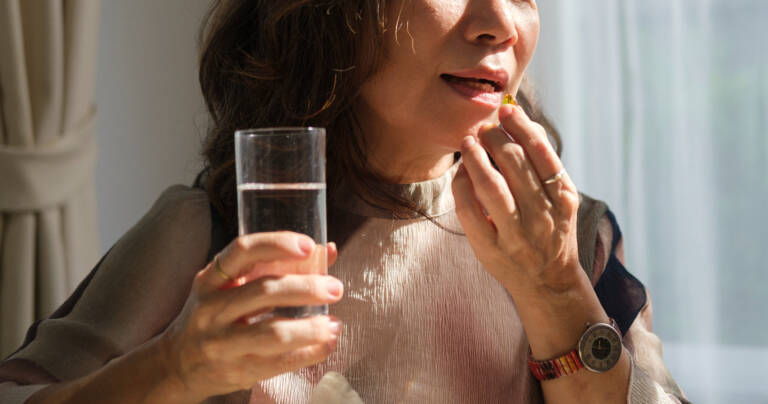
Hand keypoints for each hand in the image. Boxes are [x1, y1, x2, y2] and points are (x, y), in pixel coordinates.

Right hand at [159, 232, 342, 400]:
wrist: (177, 363)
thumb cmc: (214, 315)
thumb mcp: (230, 286)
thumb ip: (274, 267)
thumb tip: (328, 251)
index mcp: (211, 279)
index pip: (243, 251)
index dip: (277, 244)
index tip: (308, 246)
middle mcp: (212, 308)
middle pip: (265, 291)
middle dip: (306, 288)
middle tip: (335, 288)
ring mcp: (221, 342)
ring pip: (273, 332)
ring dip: (311, 327)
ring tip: (334, 323)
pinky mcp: (236, 371)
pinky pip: (279, 363)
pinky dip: (309, 353)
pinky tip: (327, 344)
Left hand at [451, 104, 582, 296]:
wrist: (548, 283)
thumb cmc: (552, 229)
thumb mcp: (560, 197)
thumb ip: (543, 159)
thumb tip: (519, 118)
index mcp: (563, 198)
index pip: (541, 152)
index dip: (521, 126)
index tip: (505, 111)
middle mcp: (542, 216)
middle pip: (514, 164)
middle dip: (494, 138)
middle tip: (483, 128)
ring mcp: (516, 235)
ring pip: (491, 186)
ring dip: (475, 158)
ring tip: (468, 143)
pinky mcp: (490, 250)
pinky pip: (469, 210)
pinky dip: (462, 185)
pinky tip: (461, 172)